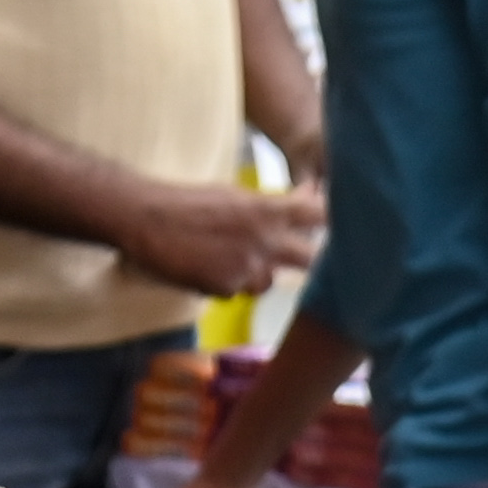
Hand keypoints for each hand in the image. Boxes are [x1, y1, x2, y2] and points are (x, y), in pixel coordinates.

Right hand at [114, 180, 325, 299]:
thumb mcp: (235, 195)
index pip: (320, 215)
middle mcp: (265, 240)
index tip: (344, 227)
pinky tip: (203, 267)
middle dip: (312, 262)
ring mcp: (246, 267)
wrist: (143, 217)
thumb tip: (305, 203)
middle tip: (309, 261)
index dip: (335, 221)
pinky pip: (235, 291)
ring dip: (255, 274)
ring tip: (224, 256)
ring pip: (267, 282)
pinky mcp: (225, 287)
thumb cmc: (187, 201)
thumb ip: (270, 208)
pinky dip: (224, 283)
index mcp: (268, 210)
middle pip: (311, 259)